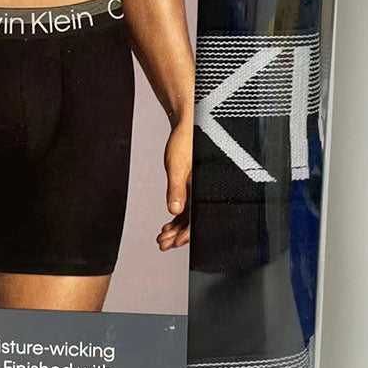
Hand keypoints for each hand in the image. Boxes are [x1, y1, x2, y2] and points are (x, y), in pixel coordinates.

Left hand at [157, 118, 191, 250]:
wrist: (189, 124)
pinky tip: (167, 225)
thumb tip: (174, 211)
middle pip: (194, 221)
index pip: (198, 219)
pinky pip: (188, 207)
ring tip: (161, 238)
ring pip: (190, 216)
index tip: (172, 243)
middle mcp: (204, 192)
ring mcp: (200, 190)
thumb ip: (176, 188)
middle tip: (162, 244)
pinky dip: (178, 218)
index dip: (185, 234)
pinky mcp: (194, 187)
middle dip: (178, 236)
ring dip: (176, 229)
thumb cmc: (186, 140)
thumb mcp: (177, 165)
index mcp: (205, 189)